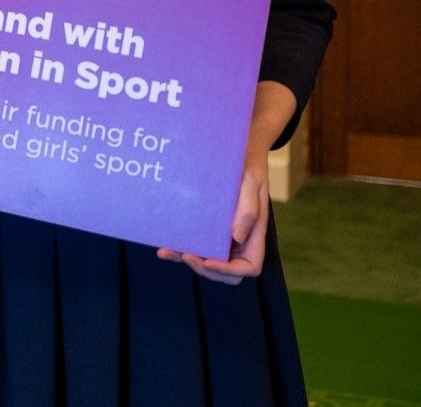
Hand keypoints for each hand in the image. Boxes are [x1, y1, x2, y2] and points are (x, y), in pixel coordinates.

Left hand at [157, 152, 267, 283]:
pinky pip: (199, 244)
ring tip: (168, 251)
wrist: (238, 148)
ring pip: (210, 260)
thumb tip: (237, 237)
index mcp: (256, 233)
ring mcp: (226, 234)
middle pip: (228, 271)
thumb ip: (248, 208)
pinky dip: (182, 249)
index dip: (229, 270)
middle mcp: (242, 238)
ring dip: (189, 260)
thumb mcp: (251, 181)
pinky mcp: (211, 226)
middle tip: (185, 255)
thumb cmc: (247, 163)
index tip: (207, 261)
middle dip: (206, 268)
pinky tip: (165, 246)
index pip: (249, 266)